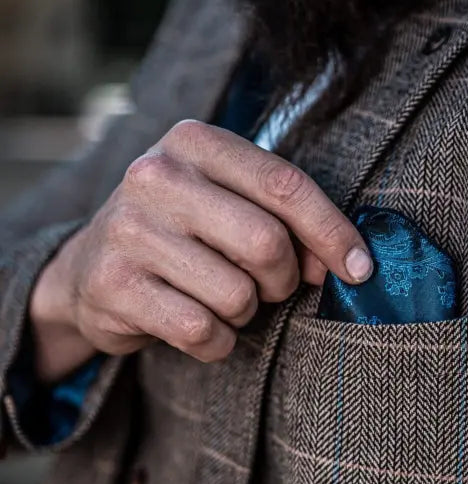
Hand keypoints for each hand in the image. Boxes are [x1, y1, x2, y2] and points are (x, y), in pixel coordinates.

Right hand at [29, 120, 373, 382]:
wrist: (90, 269)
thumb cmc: (183, 232)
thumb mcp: (229, 202)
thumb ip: (286, 219)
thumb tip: (347, 264)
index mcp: (194, 142)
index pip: (284, 185)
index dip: (333, 232)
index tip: (361, 270)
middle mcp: (156, 176)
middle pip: (266, 243)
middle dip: (284, 280)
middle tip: (273, 287)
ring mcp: (129, 230)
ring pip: (236, 294)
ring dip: (245, 312)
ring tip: (223, 300)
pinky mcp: (114, 285)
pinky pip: (201, 330)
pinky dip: (217, 341)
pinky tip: (201, 327)